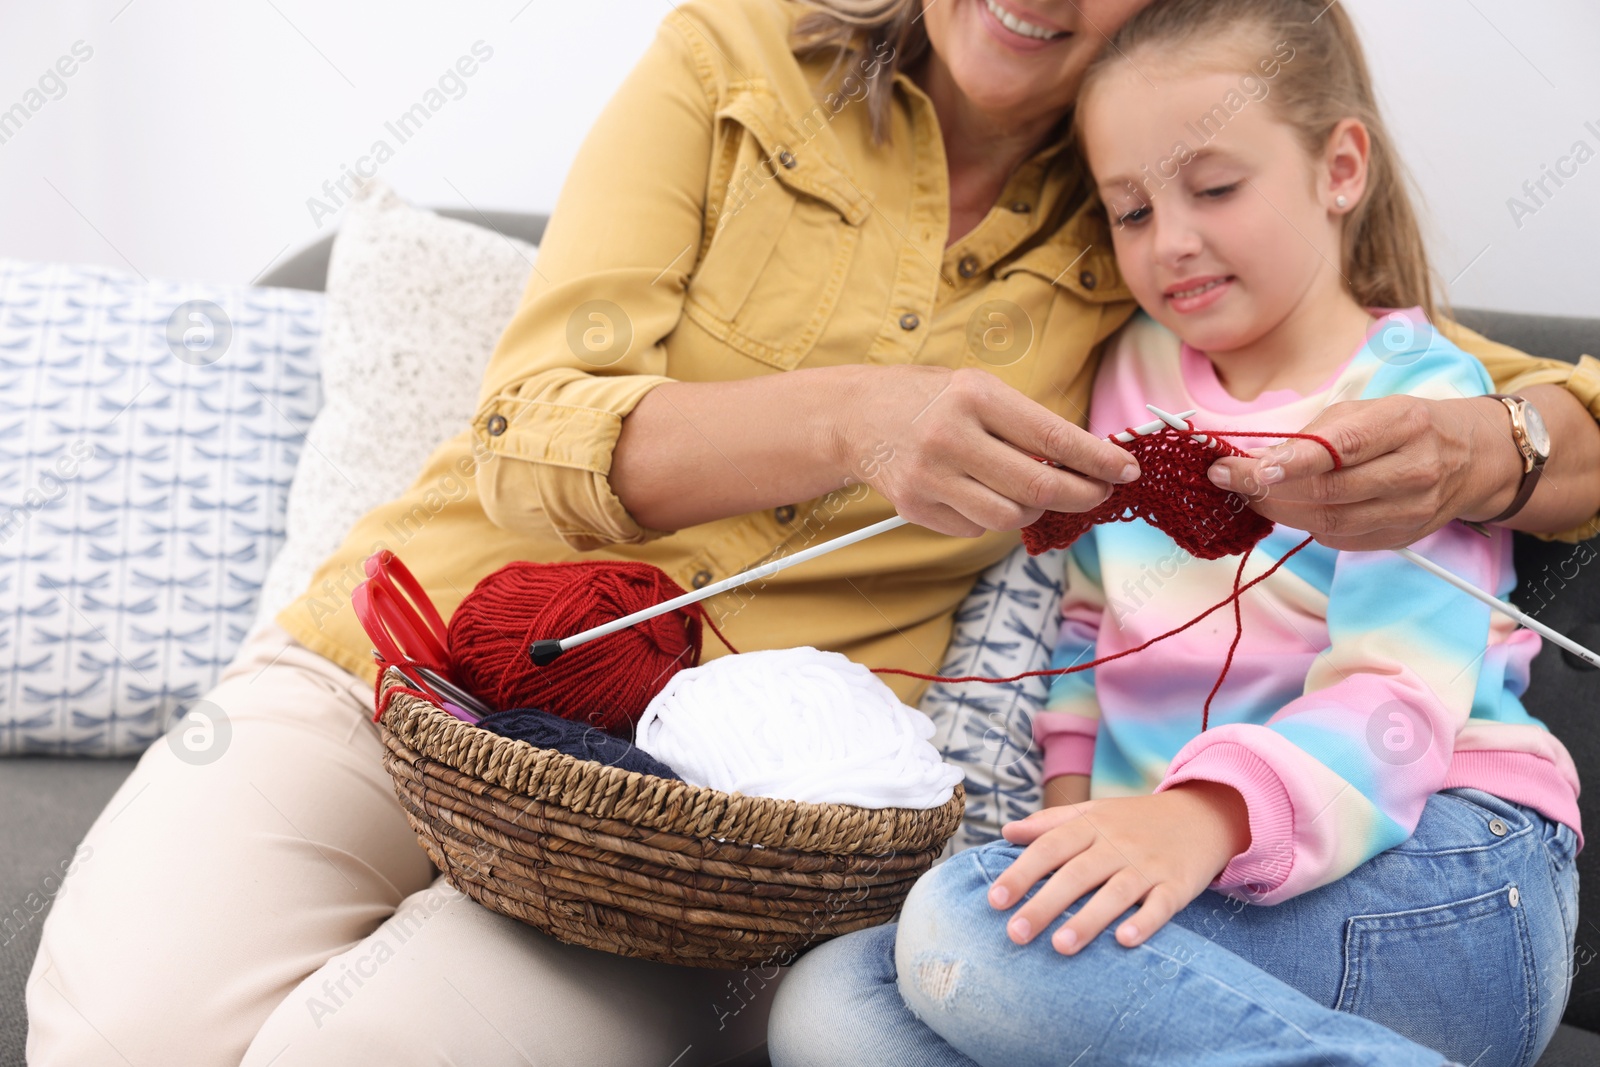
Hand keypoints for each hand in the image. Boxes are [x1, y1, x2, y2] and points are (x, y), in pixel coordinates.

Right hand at [830, 365, 1139, 537]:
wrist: (856, 416)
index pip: (1052, 436)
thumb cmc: (932, 400)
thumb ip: (1027, 423)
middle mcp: (951, 437)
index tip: (1126, 469)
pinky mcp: (916, 507)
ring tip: (1033, 491)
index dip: (1097, 459)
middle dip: (1082, 495)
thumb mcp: (978, 389)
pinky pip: (976, 529)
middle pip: (1037, 486)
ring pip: (1010, 517)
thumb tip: (1089, 463)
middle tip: (1099, 494)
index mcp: (974, 396)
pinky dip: (992, 517)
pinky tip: (982, 494)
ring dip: (1035, 510)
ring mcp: (930, 476)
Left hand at [988, 781, 1249, 953]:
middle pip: (1076, 874)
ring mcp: (1148, 865)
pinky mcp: (1178, 884)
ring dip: (1088, 920)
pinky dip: (1145, 922)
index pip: (1049, 847)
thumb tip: (1006, 832)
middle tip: (1015, 934)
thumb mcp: (1093, 812)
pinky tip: (1125, 941)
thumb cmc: (1136, 820)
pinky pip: (1161, 905)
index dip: (1020, 873)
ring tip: (1060, 947)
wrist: (1202, 814)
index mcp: (1091, 826)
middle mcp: (1117, 844)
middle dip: (1044, 904)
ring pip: (1115, 893)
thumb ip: (1050, 823)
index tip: (994, 901)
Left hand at [1205, 395, 1519, 550]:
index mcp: (1404, 424)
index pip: (1341, 447)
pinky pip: (1341, 539)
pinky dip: (1305, 525)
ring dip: (1280, 511)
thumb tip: (1256, 456)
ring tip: (1251, 495)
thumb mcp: (1367, 409)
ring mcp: (1410, 509)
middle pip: (1329, 491)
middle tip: (1229, 480)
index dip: (1291, 460)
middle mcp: (1413, 469)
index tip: (1248, 466)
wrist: (1472, 458)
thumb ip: (1315, 432)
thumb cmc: (1406, 426)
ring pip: (1330, 522)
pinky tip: (1288, 510)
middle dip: (1268, 488)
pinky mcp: (1401, 536)